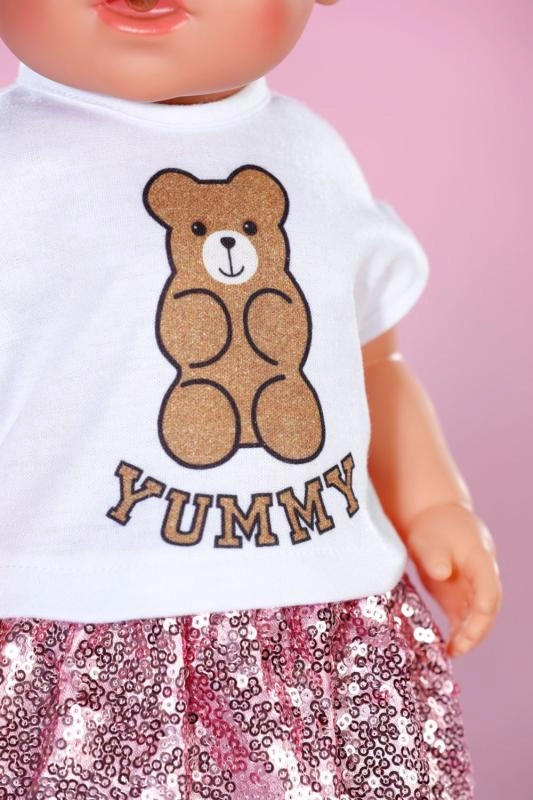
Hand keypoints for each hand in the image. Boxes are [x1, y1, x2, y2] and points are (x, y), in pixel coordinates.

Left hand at [404, 502, 501, 657]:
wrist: (430, 516)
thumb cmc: (431, 525)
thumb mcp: (428, 537)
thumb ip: (435, 556)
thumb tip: (441, 573)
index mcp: (480, 559)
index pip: (489, 592)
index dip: (481, 614)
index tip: (466, 631)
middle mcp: (482, 575)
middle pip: (489, 608)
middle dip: (476, 631)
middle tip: (458, 648)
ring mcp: (473, 585)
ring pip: (479, 616)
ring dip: (469, 635)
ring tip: (452, 652)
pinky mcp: (459, 593)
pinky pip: (465, 616)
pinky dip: (460, 632)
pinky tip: (448, 646)